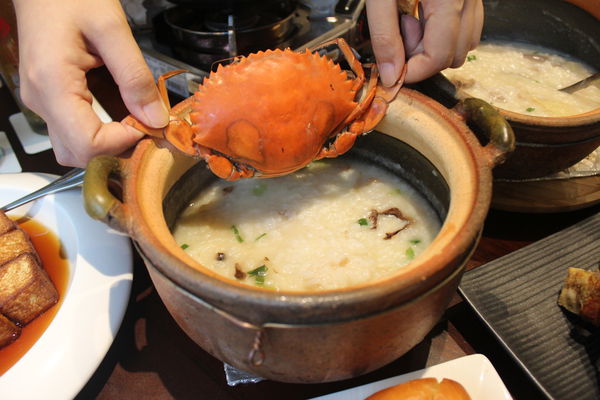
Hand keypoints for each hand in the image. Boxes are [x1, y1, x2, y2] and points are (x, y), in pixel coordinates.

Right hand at [13, 0, 168, 166]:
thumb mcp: (112, 29)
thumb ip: (135, 77)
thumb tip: (156, 119)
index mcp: (52, 85)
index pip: (88, 144)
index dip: (123, 142)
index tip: (147, 124)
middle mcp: (41, 101)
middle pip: (79, 154)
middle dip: (117, 148)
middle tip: (146, 126)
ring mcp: (41, 102)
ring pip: (74, 147)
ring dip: (108, 143)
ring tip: (135, 120)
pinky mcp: (48, 98)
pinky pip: (73, 129)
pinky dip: (99, 130)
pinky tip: (121, 113)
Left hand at [366, 0, 483, 85]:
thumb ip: (384, 36)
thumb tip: (391, 76)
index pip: (439, 56)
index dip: (413, 70)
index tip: (391, 68)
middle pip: (454, 55)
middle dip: (422, 56)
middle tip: (400, 31)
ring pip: (465, 44)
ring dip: (435, 44)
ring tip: (411, 20)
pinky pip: (467, 25)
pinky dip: (445, 31)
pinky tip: (423, 14)